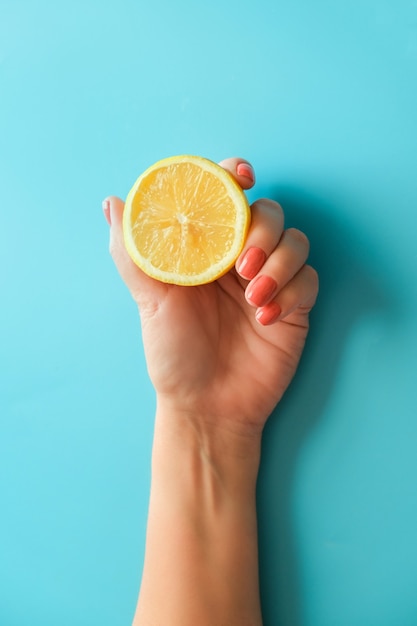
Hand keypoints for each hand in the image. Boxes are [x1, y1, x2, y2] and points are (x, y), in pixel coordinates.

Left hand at [103, 157, 317, 436]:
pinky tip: (266, 317)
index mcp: (207, 251)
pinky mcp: (294, 307)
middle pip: (269, 213)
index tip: (241, 176)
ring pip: (296, 241)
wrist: (207, 406)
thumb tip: (112, 202)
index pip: (226, 198)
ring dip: (281, 261)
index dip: (235, 177)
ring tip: (254, 295)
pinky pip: (309, 280)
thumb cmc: (174, 354)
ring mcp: (269, 282)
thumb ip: (134, 252)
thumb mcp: (150, 301)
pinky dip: (292, 291)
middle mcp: (240, 260)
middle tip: (242, 264)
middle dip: (263, 230)